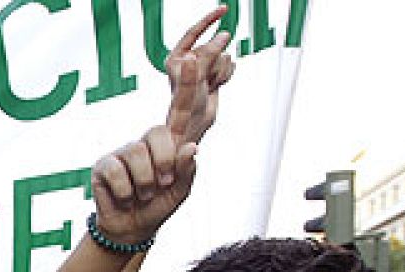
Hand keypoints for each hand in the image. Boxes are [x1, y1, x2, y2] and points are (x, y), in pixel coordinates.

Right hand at [89, 56, 202, 246]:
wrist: (132, 229)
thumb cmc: (159, 205)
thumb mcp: (181, 191)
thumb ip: (187, 170)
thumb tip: (190, 147)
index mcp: (170, 143)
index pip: (180, 110)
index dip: (186, 85)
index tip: (190, 61)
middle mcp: (145, 141)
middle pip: (158, 133)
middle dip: (164, 163)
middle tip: (162, 185)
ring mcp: (122, 151)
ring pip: (137, 155)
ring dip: (145, 184)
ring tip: (143, 195)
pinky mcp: (103, 165)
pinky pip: (116, 171)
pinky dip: (125, 192)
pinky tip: (124, 197)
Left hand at [166, 8, 234, 146]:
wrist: (193, 128)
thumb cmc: (185, 106)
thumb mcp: (196, 77)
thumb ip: (209, 52)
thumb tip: (224, 34)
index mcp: (176, 58)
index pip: (193, 32)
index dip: (208, 20)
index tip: (224, 8)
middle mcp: (188, 60)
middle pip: (212, 47)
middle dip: (214, 63)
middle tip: (208, 80)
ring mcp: (201, 67)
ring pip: (223, 56)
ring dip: (220, 72)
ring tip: (210, 86)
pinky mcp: (212, 75)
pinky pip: (228, 66)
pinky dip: (226, 76)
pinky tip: (216, 86)